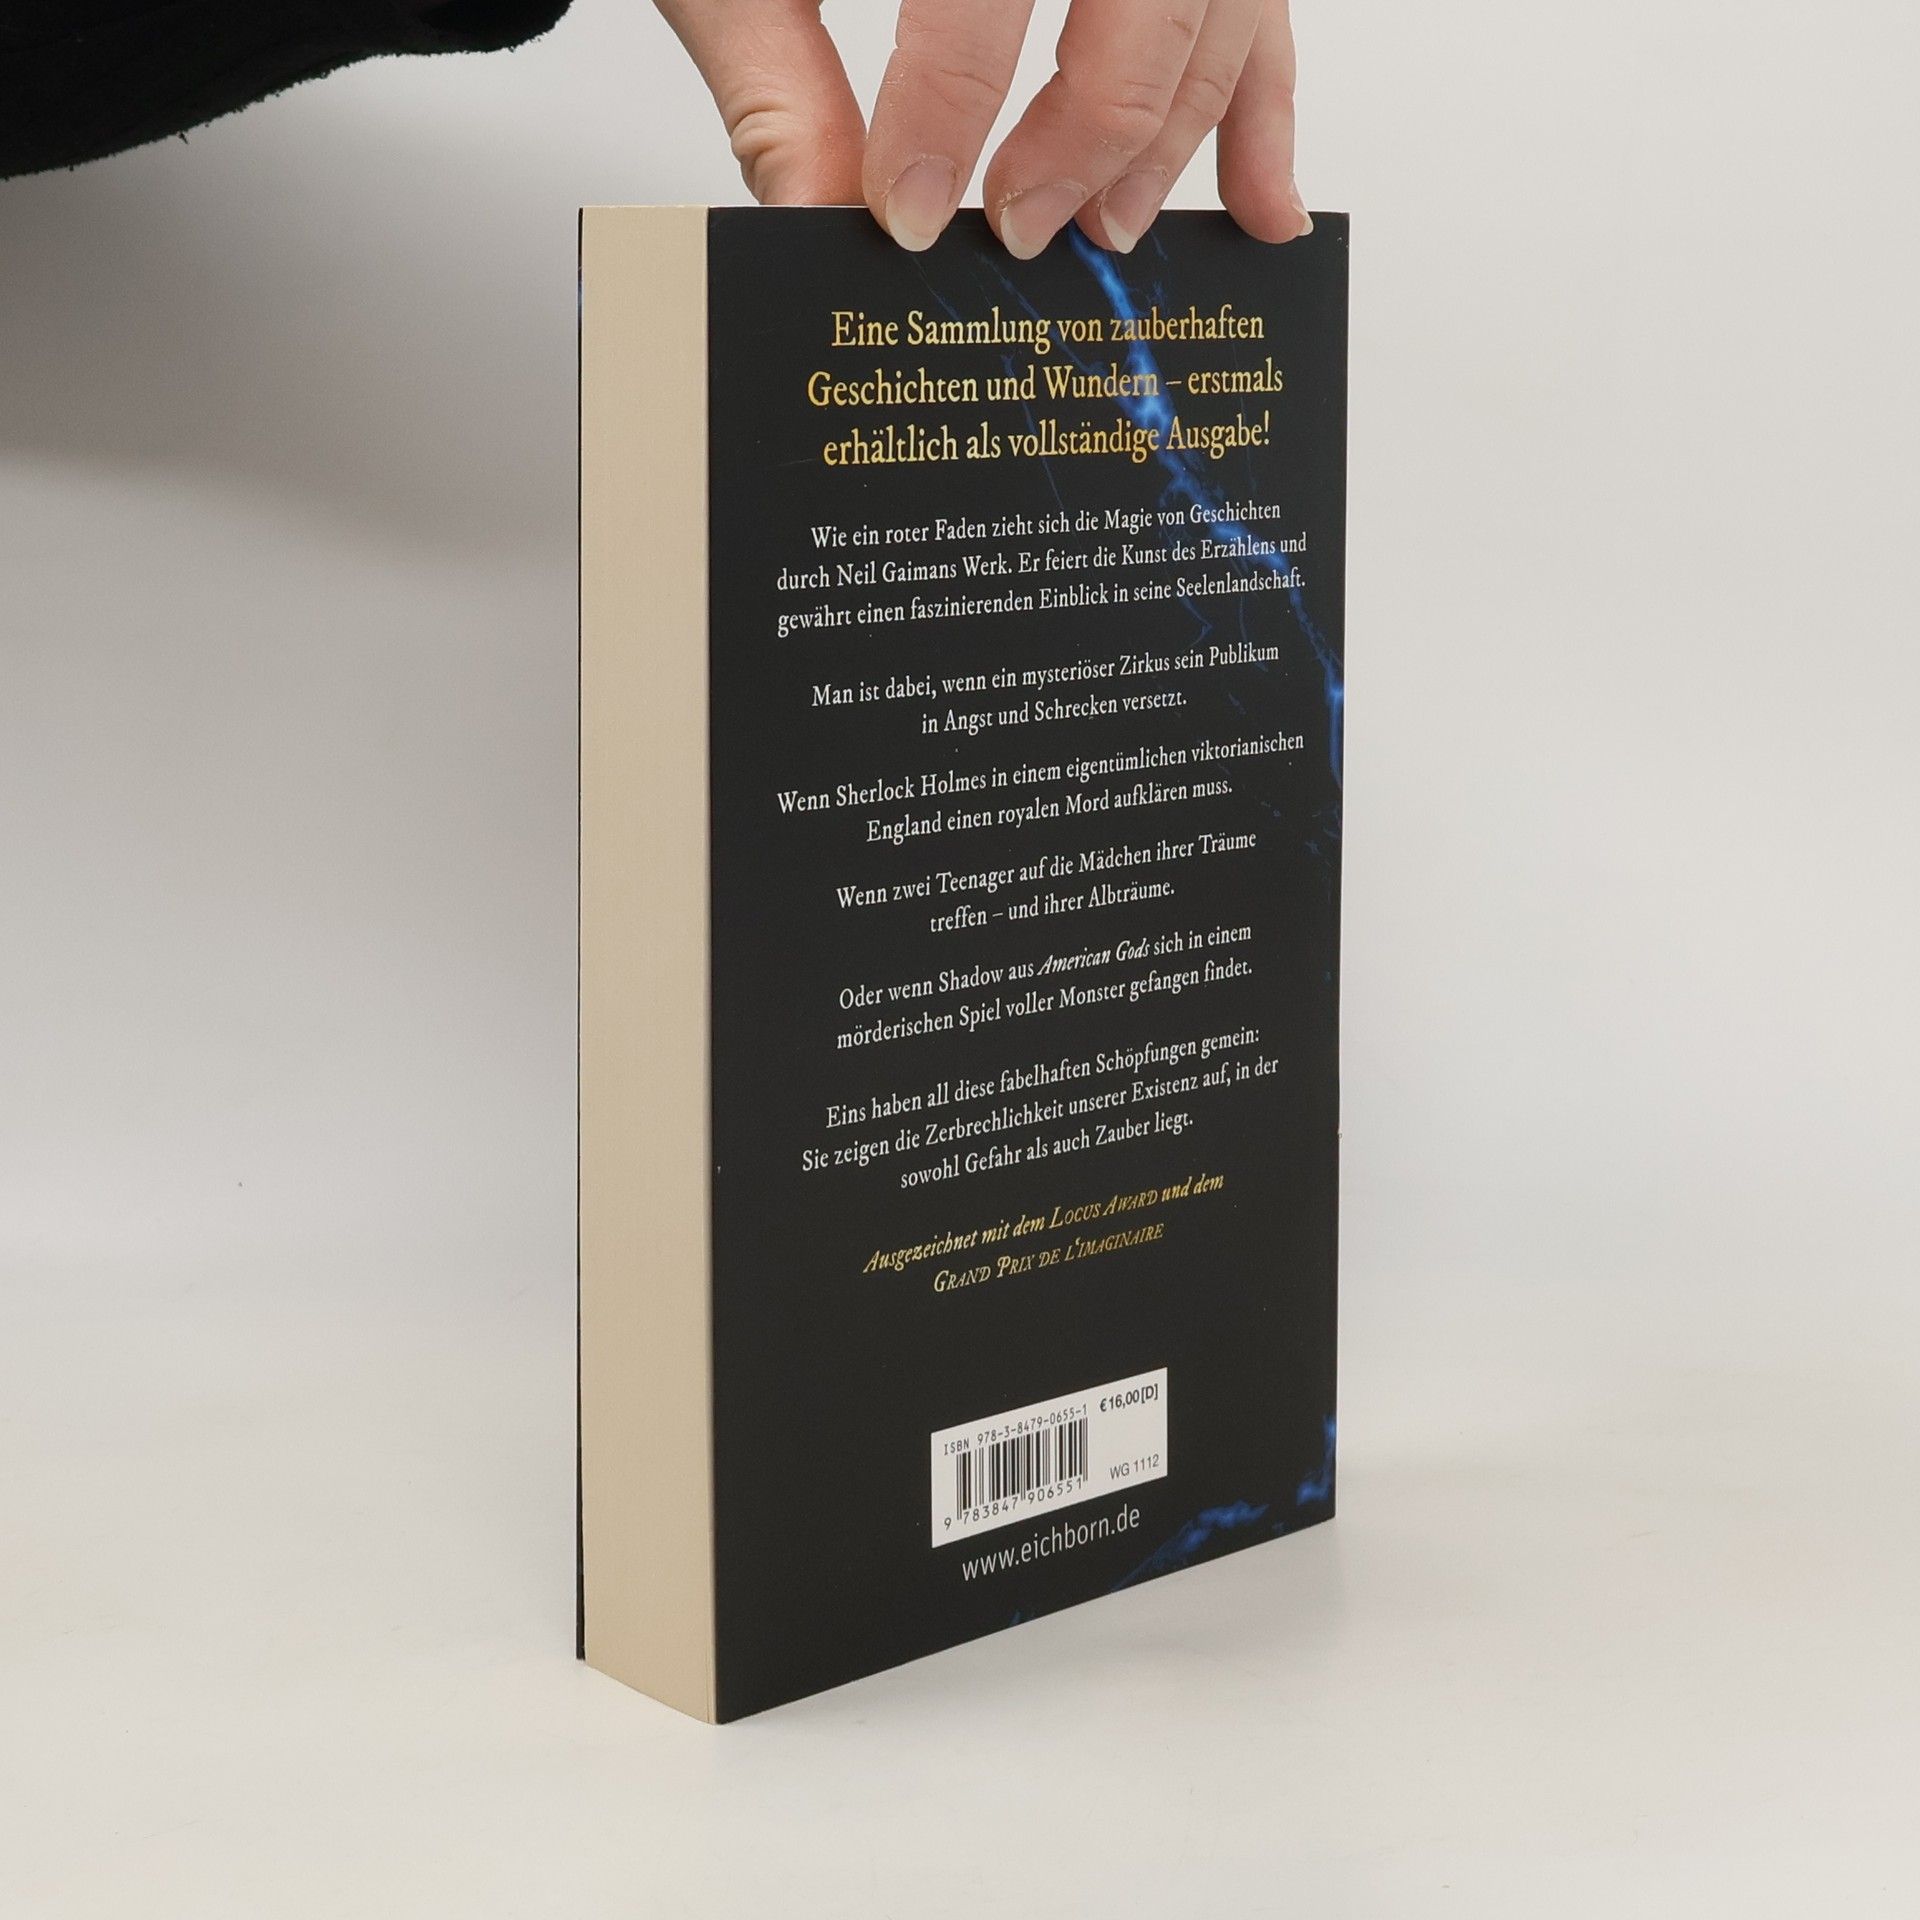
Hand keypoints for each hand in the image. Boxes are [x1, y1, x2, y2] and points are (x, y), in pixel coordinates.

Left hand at [653, 0, 1309, 257]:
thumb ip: (780, 73)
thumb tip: (814, 214)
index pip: (976, 0)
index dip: (941, 119)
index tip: (909, 214)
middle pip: (1141, 9)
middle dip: (1081, 143)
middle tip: (1017, 230)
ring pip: (1220, 15)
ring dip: (1170, 141)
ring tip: (1103, 229)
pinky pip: (1262, 8)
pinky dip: (1258, 111)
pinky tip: (1257, 206)